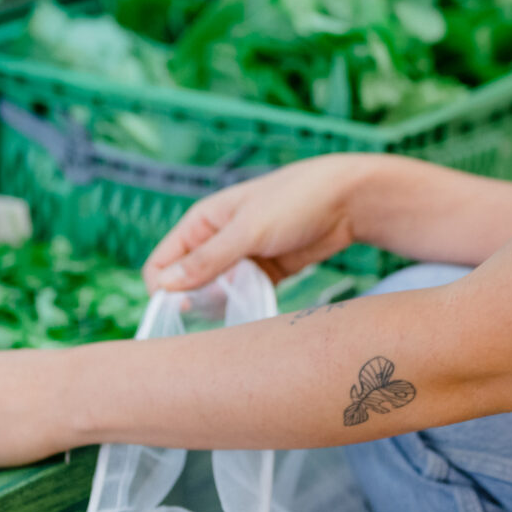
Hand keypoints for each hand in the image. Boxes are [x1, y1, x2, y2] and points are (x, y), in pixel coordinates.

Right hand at [144, 153, 377, 292]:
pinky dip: (246, 306)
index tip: (183, 309)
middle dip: (196, 302)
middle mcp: (216, 241)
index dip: (164, 289)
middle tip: (218, 310)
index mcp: (201, 223)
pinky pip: (244, 296)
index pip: (162, 263)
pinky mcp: (266, 273)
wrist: (349, 201)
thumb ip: (207, 260)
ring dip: (223, 305)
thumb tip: (164, 286)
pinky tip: (257, 308)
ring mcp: (242, 258)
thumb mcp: (248, 230)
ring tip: (243, 304)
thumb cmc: (295, 202)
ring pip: (216, 294)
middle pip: (187, 283)